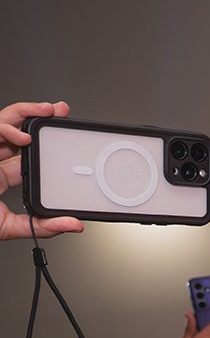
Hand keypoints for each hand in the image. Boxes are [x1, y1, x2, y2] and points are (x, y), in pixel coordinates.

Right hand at [0, 101, 83, 240]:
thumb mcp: (9, 227)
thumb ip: (42, 226)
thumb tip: (74, 224)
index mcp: (0, 177)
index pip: (24, 155)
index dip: (43, 145)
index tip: (63, 141)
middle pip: (15, 131)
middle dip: (37, 117)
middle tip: (60, 111)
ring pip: (3, 122)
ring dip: (26, 112)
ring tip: (47, 110)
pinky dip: (7, 128)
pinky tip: (23, 136)